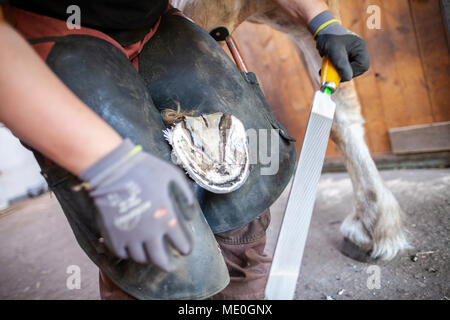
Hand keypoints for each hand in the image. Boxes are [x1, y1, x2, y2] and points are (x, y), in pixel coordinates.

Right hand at [79, 139, 196, 271]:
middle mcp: (150, 232)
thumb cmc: (144, 169)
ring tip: (149, 255)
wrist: (113, 170)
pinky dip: (128, 254)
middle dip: (166, 265)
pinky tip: (131, 249)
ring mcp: (130, 236)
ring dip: (147, 258)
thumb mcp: (172, 175)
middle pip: (160, 259)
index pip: (180, 243)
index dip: (184, 248)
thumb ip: (185, 193)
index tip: (185, 250)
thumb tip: (191, 212)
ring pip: (140, 258)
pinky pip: (122, 253)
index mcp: (166, 218)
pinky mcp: (113, 235)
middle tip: (169, 266)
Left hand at [309, 10, 369, 81]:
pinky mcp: (344, 56)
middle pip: (355, 69)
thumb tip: (348, 78)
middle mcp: (358, 50)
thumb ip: (341, 65)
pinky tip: (325, 66)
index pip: (363, 66)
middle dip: (342, 72)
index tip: (340, 74)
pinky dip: (333, 68)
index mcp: (360, 48)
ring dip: (336, 71)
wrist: (321, 29)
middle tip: (331, 73)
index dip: (352, 72)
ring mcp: (351, 53)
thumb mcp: (334, 51)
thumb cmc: (329, 37)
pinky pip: (341, 66)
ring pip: (346, 69)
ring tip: (325, 68)